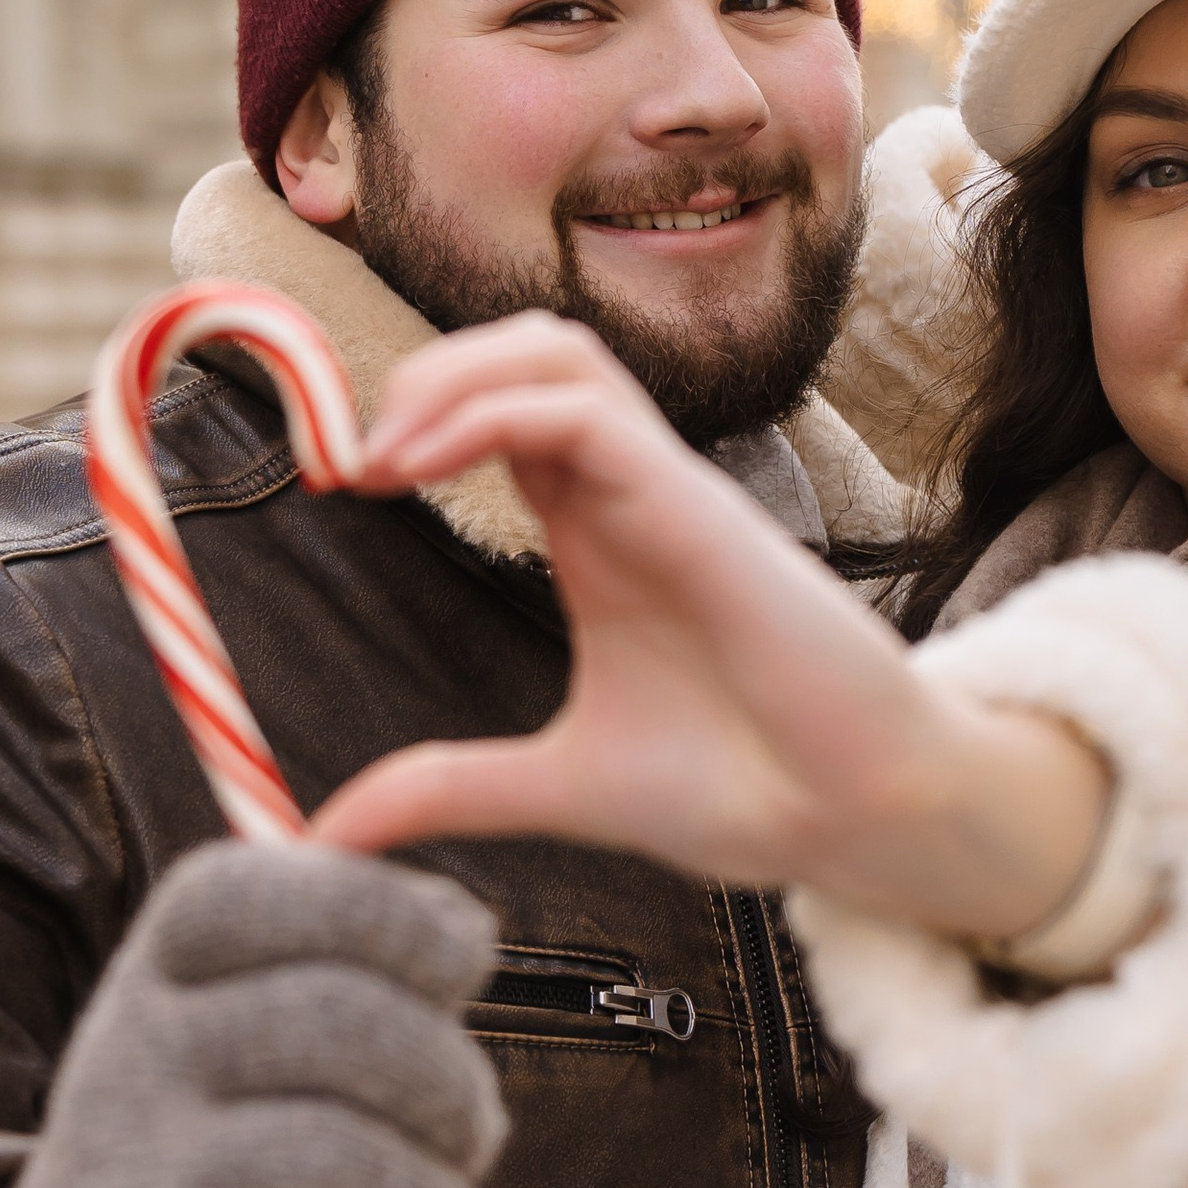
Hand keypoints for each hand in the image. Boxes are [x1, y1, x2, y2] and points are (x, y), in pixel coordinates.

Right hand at [0, 840, 506, 1187]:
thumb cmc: (220, 1167)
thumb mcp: (252, 1040)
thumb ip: (362, 967)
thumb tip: (467, 926)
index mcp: (155, 981)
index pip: (265, 890)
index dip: (396, 917)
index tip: (462, 966)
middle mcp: (126, 1068)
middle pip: (350, 1025)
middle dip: (456, 1092)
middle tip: (470, 1142)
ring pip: (369, 1176)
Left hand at [309, 315, 1109, 940]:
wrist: (857, 819)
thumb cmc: (744, 787)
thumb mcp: (558, 785)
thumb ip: (451, 792)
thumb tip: (331, 837)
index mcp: (600, 537)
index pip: (506, 412)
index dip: (416, 419)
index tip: (345, 485)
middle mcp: (630, 496)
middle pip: (527, 352)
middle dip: (425, 374)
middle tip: (356, 461)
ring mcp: (666, 492)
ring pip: (559, 350)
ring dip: (455, 372)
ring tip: (386, 452)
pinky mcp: (695, 508)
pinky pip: (586, 410)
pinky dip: (490, 412)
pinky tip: (423, 467)